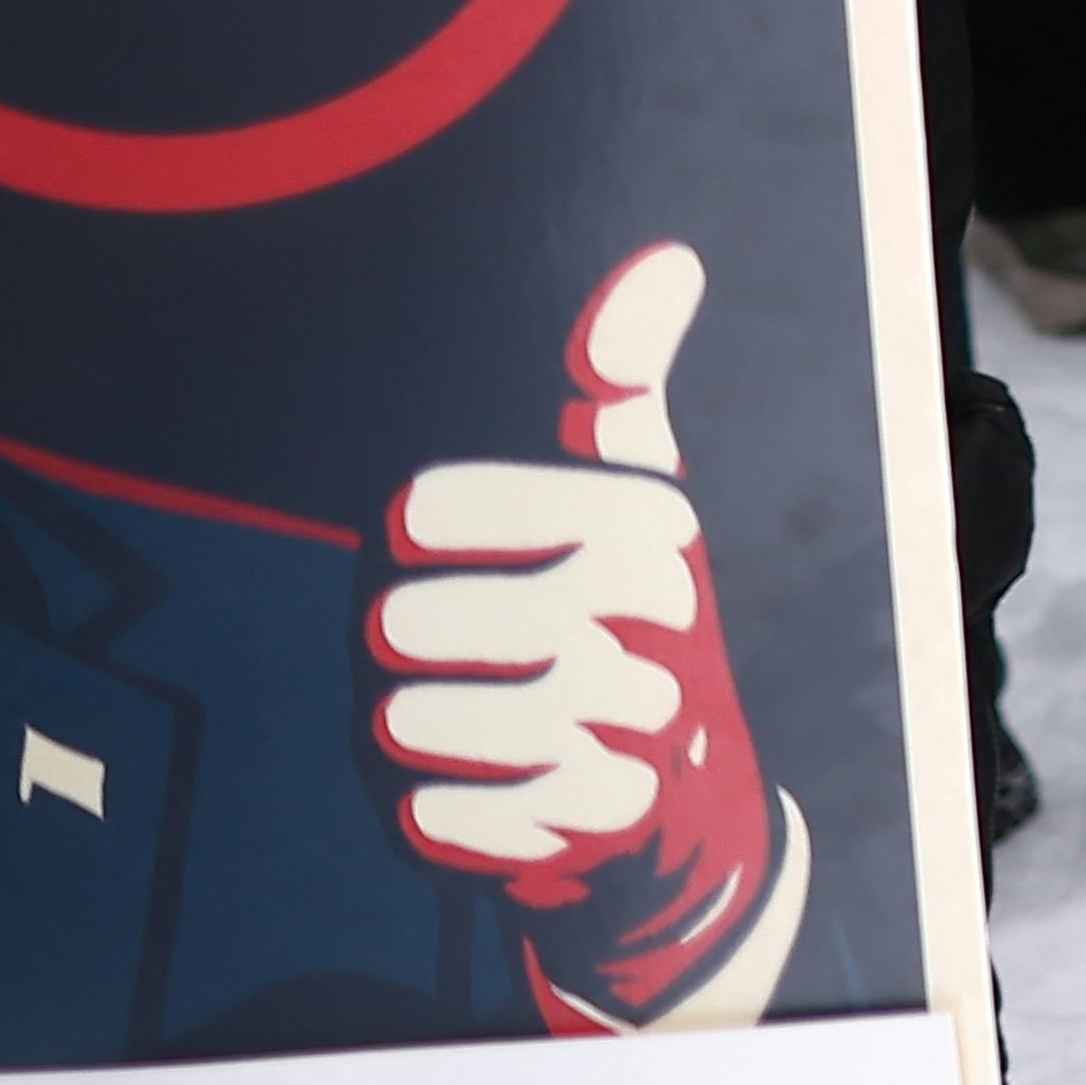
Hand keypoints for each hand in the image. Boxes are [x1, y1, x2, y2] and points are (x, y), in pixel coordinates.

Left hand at [377, 244, 800, 1033]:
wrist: (685, 799)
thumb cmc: (629, 621)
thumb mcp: (633, 497)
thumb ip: (623, 382)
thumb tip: (668, 260)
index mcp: (637, 520)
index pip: (423, 505)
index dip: (411, 536)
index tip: (449, 550)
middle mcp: (640, 616)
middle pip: (401, 623)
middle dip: (400, 648)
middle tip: (452, 657)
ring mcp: (618, 724)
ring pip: (405, 722)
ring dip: (409, 731)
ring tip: (460, 724)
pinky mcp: (584, 824)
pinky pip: (434, 815)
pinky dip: (436, 813)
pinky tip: (482, 794)